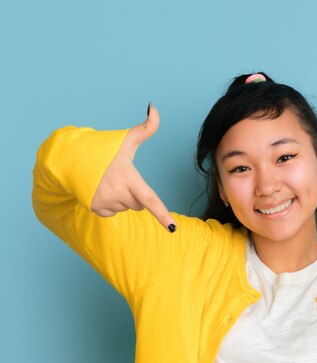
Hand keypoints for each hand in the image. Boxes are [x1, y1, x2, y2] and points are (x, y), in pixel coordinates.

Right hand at [90, 104, 176, 231]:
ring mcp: (106, 202)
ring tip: (109, 182)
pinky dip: (111, 204)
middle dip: (134, 193)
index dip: (162, 214)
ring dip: (122, 198)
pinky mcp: (96, 209)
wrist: (72, 159)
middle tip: (121, 178)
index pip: (150, 200)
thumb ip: (146, 127)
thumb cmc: (105, 150)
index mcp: (129, 178)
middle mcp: (118, 193)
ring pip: (127, 208)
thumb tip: (154, 107)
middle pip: (140, 204)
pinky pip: (114, 213)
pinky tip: (102, 190)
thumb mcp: (126, 140)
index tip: (172, 229)